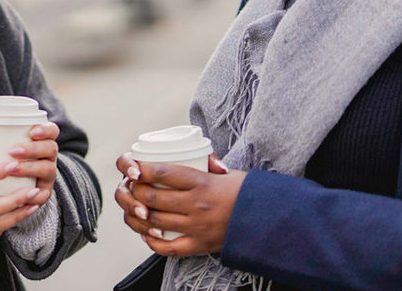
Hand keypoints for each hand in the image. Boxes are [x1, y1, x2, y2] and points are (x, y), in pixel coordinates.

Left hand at [0, 120, 58, 206]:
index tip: (31, 131)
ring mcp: (47, 175)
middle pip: (51, 149)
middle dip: (33, 149)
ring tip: (13, 169)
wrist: (11, 185)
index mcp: (40, 141)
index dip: (46, 130)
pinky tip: (27, 196)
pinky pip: (44, 195)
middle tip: (13, 151)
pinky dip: (35, 195)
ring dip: (31, 168)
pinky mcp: (43, 193)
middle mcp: (47, 157)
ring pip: (48, 169)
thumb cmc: (3, 158)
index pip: (52, 130)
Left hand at [113, 153, 242, 256]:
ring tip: (136, 207)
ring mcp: (197, 226)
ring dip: (138, 214)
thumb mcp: (224, 172)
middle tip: (132, 187)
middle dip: (135, 191)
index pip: (162, 172)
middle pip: (153, 197)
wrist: (268, 218)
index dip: (141, 169)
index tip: (134, 167)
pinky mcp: (200, 245)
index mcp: (202, 182)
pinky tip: (146, 233)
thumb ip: (203, 163)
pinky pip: (167, 248)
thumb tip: (184, 153)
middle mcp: (197, 204)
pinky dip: (151, 240)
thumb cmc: (244, 192)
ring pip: (155, 221)